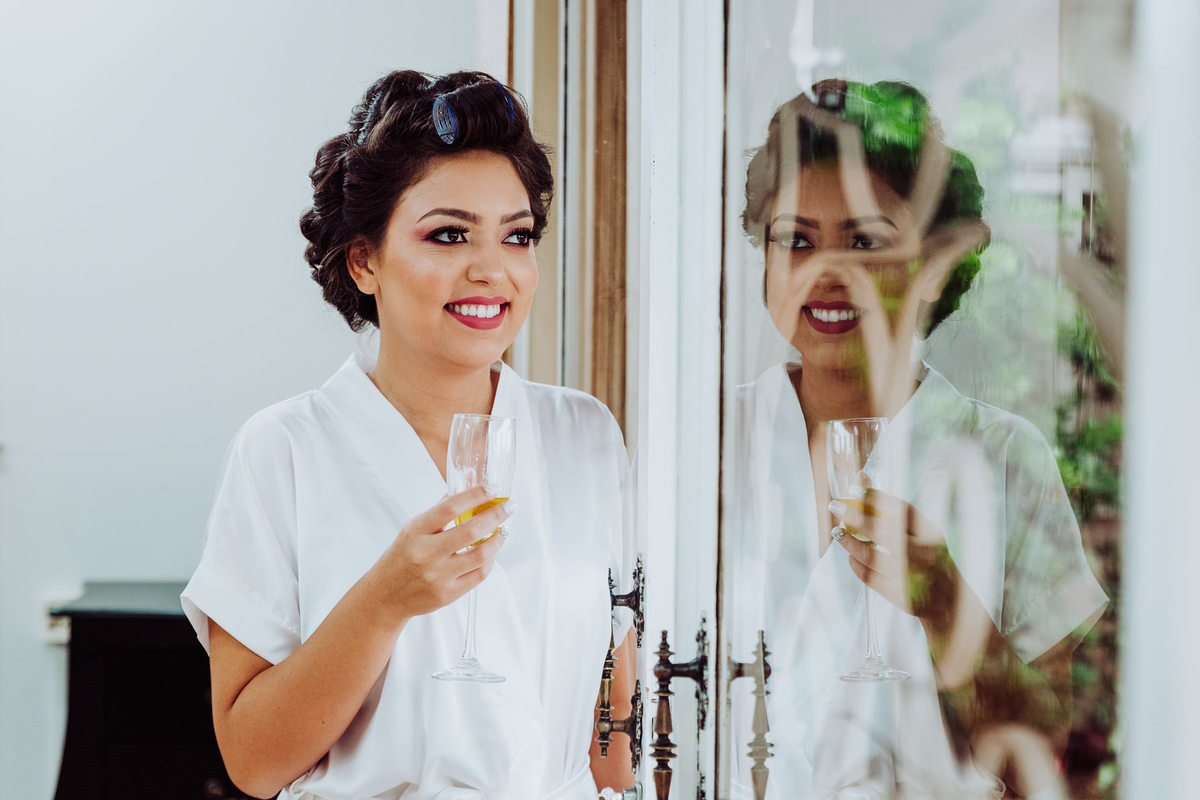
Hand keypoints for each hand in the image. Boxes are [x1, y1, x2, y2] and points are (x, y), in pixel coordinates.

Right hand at [373, 486, 512, 618]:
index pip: (449, 507)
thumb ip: (443, 506)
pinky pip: (478, 575)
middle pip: (470, 531)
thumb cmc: (403, 555)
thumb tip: (468, 478)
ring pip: (480, 555)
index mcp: (416, 532)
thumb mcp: (415, 528)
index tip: (493, 487)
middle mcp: (426, 554)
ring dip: (498, 539)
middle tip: (510, 505)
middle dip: (496, 515)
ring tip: (503, 530)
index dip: (475, 495)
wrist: (386, 596)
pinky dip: (489, 560)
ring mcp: (437, 576)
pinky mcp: (447, 594)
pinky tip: (491, 551)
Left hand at [830, 488, 997, 684]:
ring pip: (871, 557)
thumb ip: (893, 509)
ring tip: (838, 532)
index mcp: (932, 535)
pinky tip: (850, 555)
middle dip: (856, 517)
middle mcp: (925, 556)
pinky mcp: (898, 596)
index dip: (877, 497)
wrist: (947, 600)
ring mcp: (911, 578)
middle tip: (834, 505)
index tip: (854, 486)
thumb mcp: (922, 531)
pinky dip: (855, 563)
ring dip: (849, 542)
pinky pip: (868, 577)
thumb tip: (860, 478)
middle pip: (884, 532)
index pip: (902, 510)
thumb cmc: (929, 555)